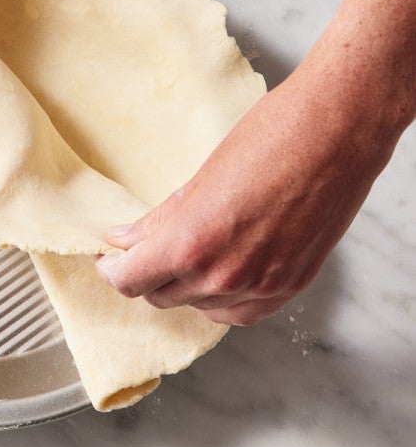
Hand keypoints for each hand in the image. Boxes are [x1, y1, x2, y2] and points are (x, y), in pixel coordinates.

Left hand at [95, 58, 402, 325]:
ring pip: (198, 306)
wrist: (337, 132)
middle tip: (145, 249)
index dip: (112, 270)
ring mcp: (259, 286)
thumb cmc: (269, 140)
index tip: (109, 259)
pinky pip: (237, 313)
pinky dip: (221, 298)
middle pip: (159, 296)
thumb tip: (124, 241)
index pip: (129, 282)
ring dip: (184, 285)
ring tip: (189, 251)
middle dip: (146, 274)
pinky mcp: (288, 287)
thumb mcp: (198, 180)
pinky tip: (219, 270)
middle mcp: (223, 276)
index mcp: (191, 245)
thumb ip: (160, 220)